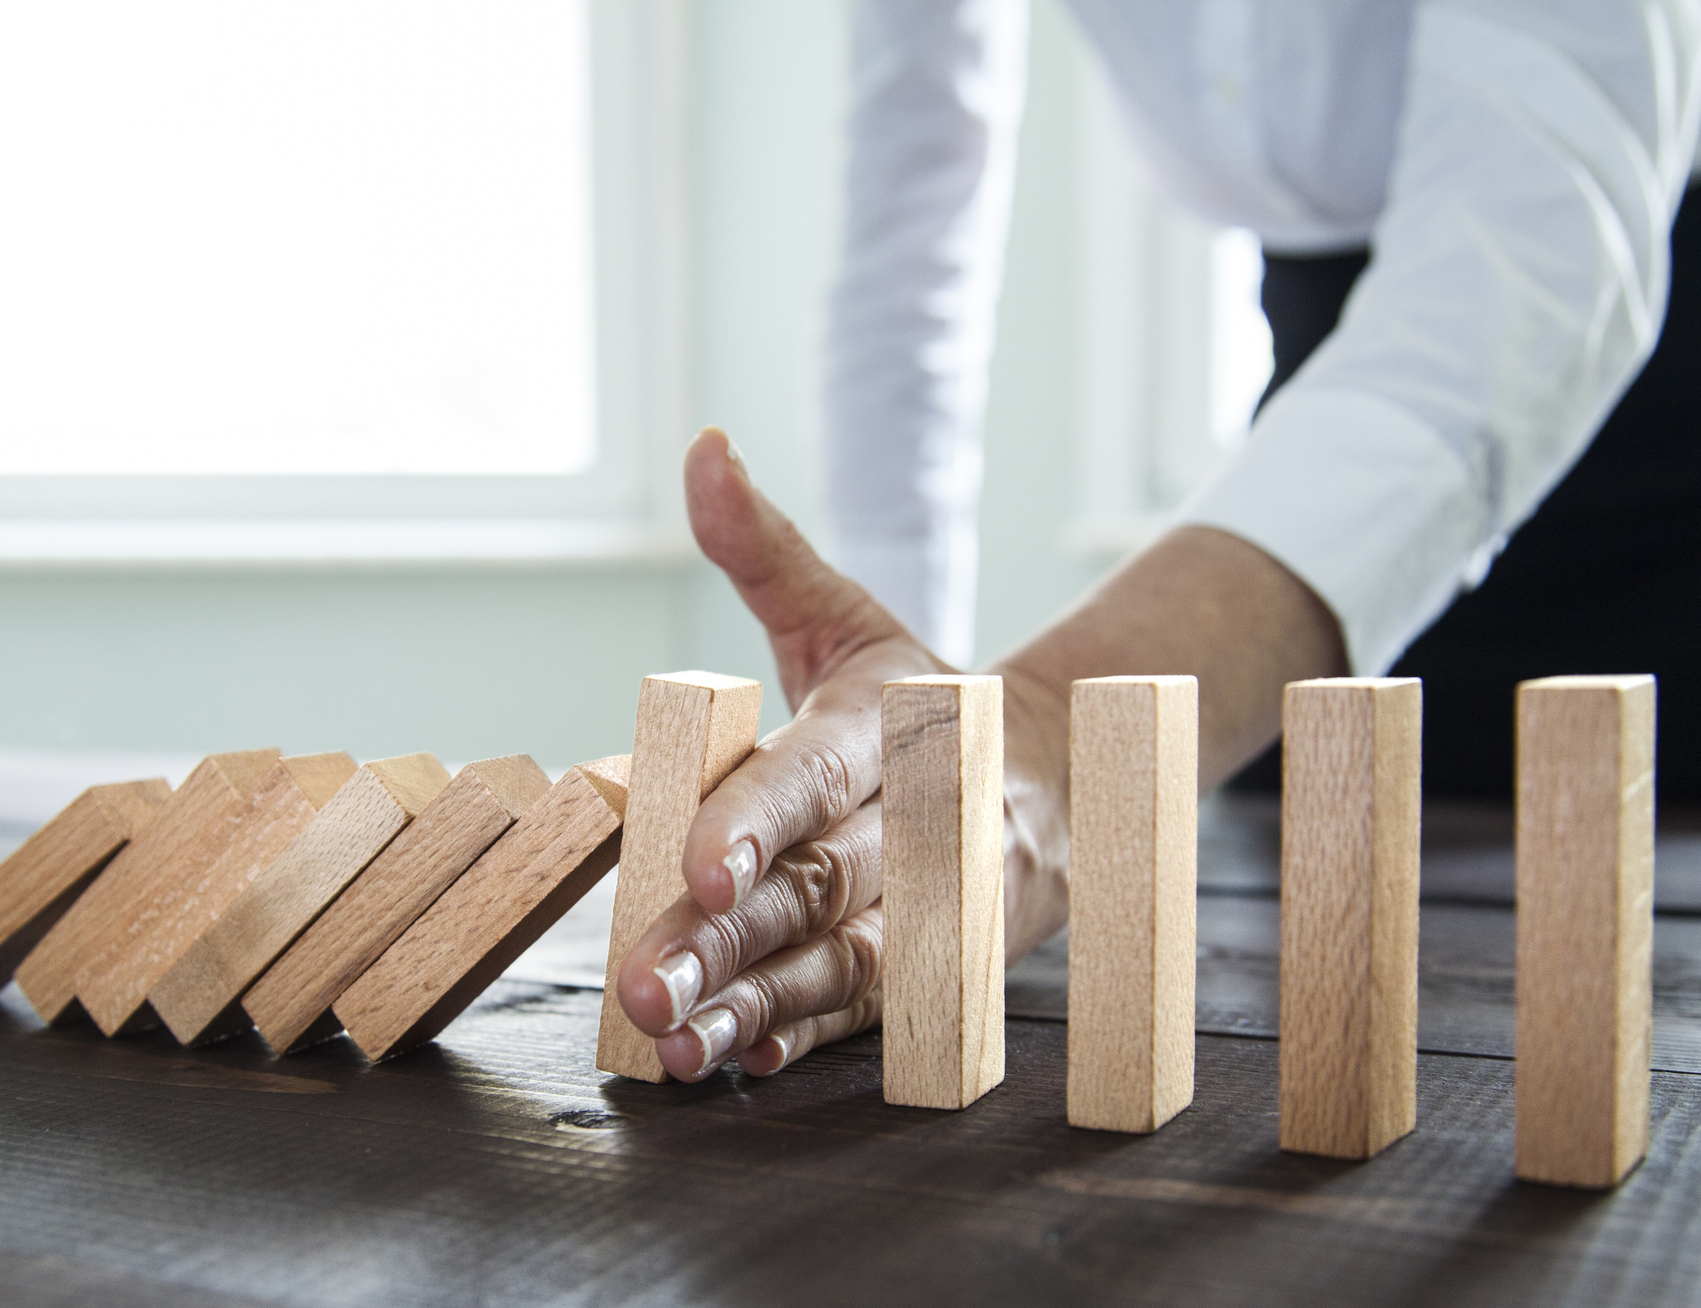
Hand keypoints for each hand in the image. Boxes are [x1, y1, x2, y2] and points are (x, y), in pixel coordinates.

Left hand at [611, 430, 1071, 1080]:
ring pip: (841, 963)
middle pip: (818, 884)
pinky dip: (806, 1037)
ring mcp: (933, 904)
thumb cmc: (918, 697)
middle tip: (643, 983)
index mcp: (888, 724)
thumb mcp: (850, 613)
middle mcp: (918, 819)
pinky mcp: (934, 966)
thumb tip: (701, 448)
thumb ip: (765, 545)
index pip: (816, 774)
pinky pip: (869, 1010)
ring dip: (756, 1005)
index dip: (756, 822)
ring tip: (675, 1040)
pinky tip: (739, 1059)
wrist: (1058, 780)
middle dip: (729, 938)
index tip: (694, 869)